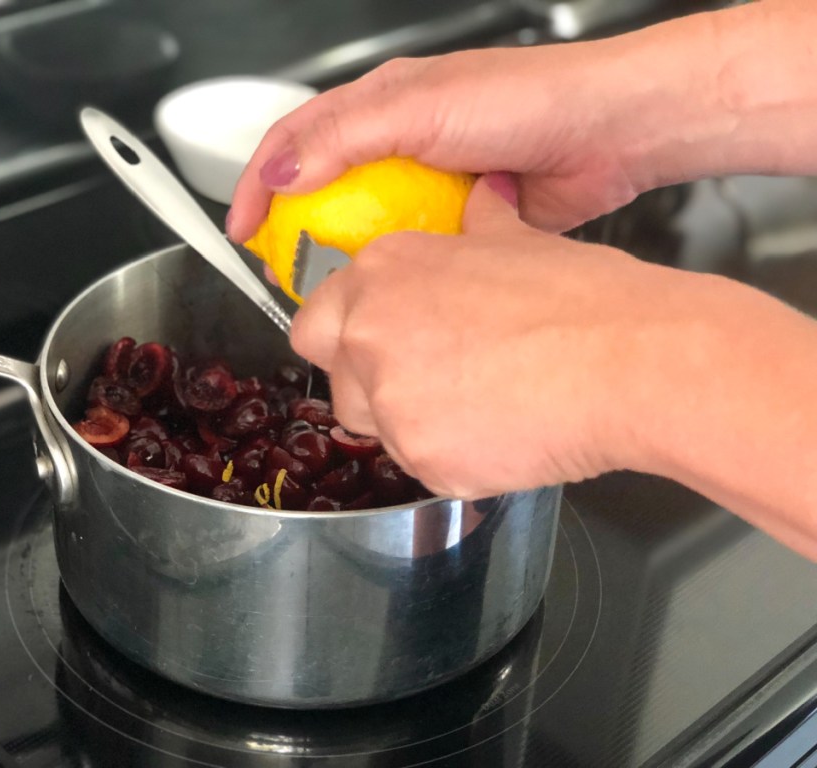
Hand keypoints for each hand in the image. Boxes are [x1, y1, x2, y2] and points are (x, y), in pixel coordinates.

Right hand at [230, 1, 816, 247]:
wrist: (610, 135)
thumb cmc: (527, 101)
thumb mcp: (420, 109)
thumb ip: (344, 138)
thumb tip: (278, 174)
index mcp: (379, 105)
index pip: (296, 141)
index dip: (258, 184)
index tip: (240, 232)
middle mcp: (398, 143)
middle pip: (323, 188)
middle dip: (293, 230)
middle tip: (278, 270)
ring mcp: (428, 184)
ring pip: (365, 226)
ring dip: (341, 258)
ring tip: (325, 292)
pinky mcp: (459, 221)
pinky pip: (412, 251)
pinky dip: (393, 271)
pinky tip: (387, 292)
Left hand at [289, 176, 692, 498]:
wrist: (632, 363)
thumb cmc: (586, 298)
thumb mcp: (520, 242)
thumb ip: (479, 226)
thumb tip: (484, 196)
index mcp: (381, 271)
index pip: (317, 317)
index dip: (349, 334)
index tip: (382, 343)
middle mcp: (368, 333)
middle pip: (334, 374)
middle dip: (366, 382)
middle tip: (427, 381)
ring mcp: (390, 400)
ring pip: (372, 426)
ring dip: (408, 421)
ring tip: (477, 406)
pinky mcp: (421, 458)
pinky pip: (418, 465)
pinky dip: (449, 458)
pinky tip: (501, 435)